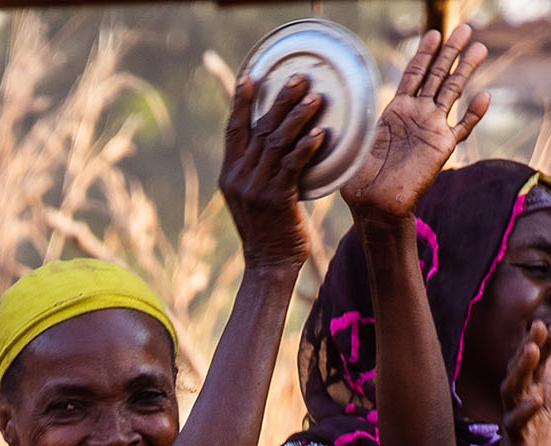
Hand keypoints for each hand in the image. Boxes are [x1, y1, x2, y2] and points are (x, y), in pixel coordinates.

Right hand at [220, 73, 327, 269]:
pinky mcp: (275, 199)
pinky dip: (306, 147)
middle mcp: (238, 177)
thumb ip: (258, 171)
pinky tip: (321, 133)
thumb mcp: (253, 198)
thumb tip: (277, 144)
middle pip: (259, 129)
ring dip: (298, 118)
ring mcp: (255, 188)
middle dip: (280, 100)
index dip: (240, 101)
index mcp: (229, 175)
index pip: (233, 130)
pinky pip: (292, 166)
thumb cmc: (268, 231)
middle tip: (300, 78)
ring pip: (276, 143)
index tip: (250, 76)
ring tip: (317, 98)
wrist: (268, 265)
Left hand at [339, 27, 490, 219]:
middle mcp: (416, 115)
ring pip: (452, 93)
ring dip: (465, 70)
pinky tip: (483, 96)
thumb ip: (360, 119)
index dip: (423, 54)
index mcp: (395, 110)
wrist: (374, 204)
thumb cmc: (359, 177)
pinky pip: (462, 127)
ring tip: (478, 47)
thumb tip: (348, 99)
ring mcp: (432, 128)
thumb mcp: (355, 140)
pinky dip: (474, 114)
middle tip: (464, 28)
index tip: (432, 34)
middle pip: (437, 76)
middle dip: (450, 52)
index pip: (413, 75)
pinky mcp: (442, 146)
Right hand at [485, 321, 550, 445]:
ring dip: (520, 371)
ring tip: (531, 350)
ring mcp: (514, 429)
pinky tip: (537, 400)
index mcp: (523, 403)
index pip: (531, 369)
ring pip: (511, 394)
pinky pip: (516, 428)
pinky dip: (525, 413)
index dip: (542, 347)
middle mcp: (515, 411)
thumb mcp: (546, 417)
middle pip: (517, 374)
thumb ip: (549, 389)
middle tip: (539, 326)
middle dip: (527, 349)